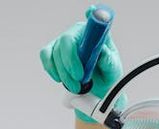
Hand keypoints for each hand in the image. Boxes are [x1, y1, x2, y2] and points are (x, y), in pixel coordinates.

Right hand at [39, 6, 124, 121]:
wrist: (98, 88)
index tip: (92, 10)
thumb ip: (108, 59)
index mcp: (94, 33)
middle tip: (79, 78)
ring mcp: (64, 42)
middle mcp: (77, 34)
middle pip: (67, 40)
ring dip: (64, 73)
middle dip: (70, 62)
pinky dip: (51, 69)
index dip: (91, 14)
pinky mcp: (53, 52)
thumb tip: (102, 51)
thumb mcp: (113, 69)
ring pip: (56, 53)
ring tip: (76, 86)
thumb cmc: (106, 74)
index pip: (91, 21)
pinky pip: (46, 55)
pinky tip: (60, 78)